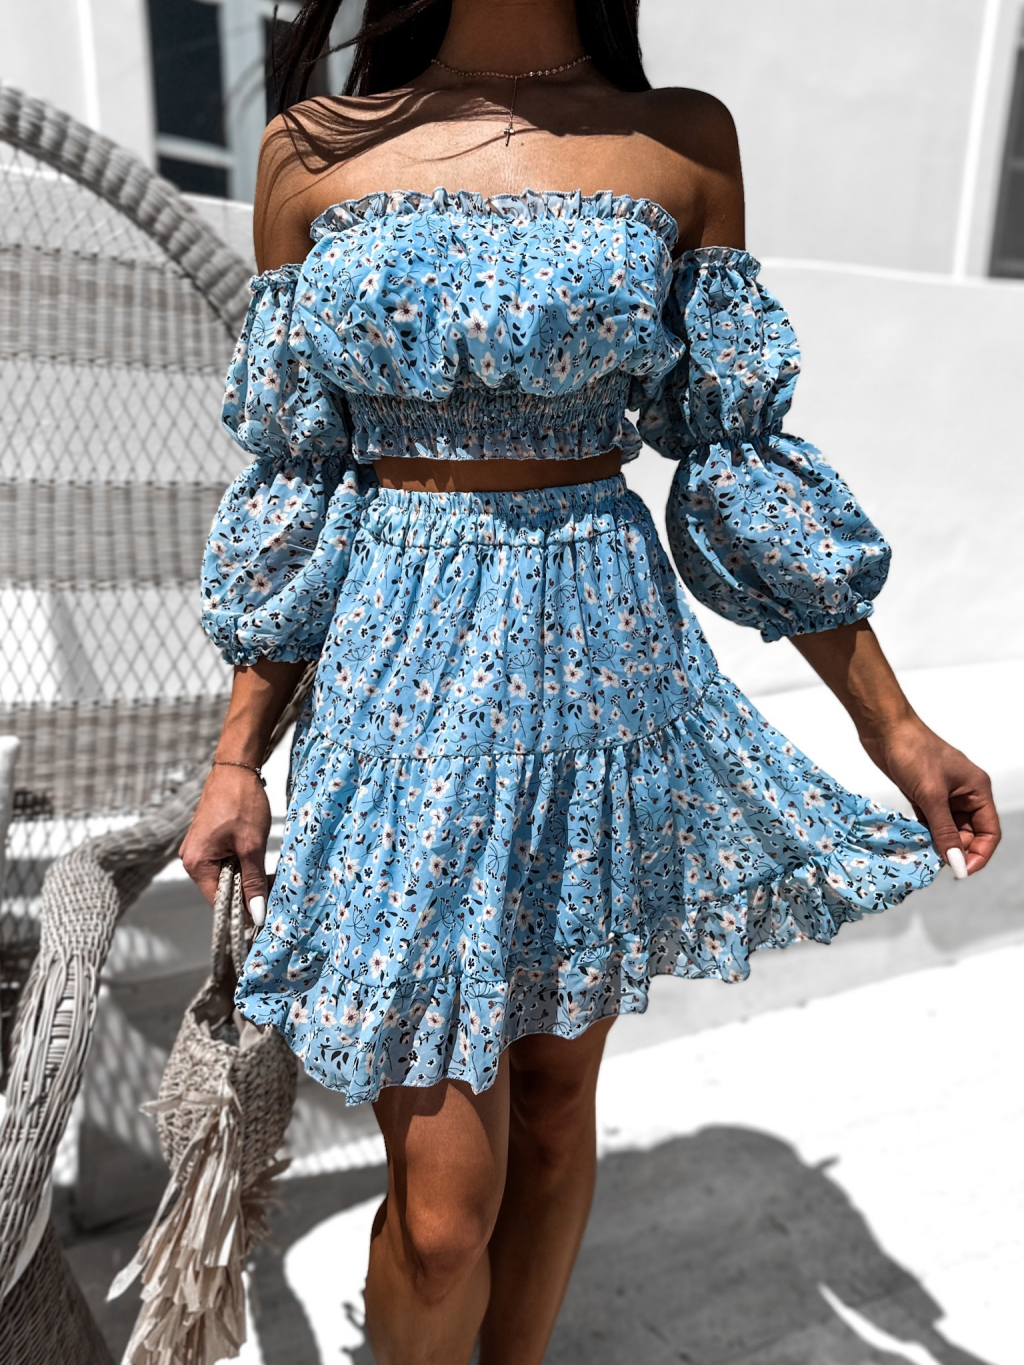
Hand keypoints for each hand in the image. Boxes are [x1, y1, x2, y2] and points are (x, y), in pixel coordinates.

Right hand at [179, 764, 271, 921]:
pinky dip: (242, 865)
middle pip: (222, 891)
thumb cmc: (241, 802)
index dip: (243, 911)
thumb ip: (254, 881)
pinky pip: (224, 864)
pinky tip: (256, 859)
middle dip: (247, 892)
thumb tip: (257, 912)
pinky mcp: (207, 843)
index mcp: (197, 864)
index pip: (219, 903)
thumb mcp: (252, 845)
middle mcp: (192, 860)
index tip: (265, 915)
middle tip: (272, 889)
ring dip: (246, 878)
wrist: (235, 769)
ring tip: (267, 872)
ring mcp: (198, 850)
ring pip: (226, 877)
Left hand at [860, 716, 1000, 875]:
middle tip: (938, 864)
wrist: (885, 729)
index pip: (989, 831)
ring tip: (925, 856)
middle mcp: (965, 794)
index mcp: (977, 790)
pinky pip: (932, 823)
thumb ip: (944, 830)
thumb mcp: (931, 795)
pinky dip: (926, 834)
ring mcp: (944, 795)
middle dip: (957, 850)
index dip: (979, 854)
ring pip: (949, 830)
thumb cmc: (913, 752)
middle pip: (970, 833)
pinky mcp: (925, 796)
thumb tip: (956, 862)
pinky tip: (915, 844)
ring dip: (940, 844)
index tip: (961, 871)